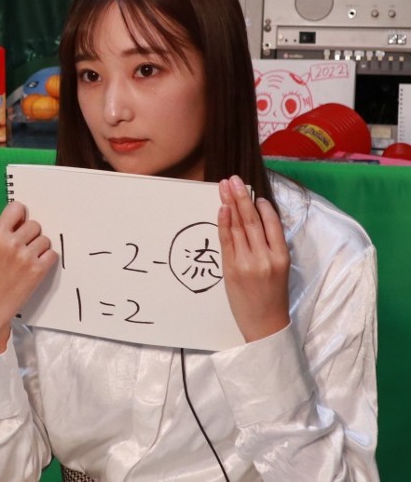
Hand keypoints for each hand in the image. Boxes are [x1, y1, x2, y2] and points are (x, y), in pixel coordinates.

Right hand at [0, 201, 57, 379]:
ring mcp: (26, 256)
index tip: (20, 224)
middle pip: (35, 225)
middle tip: (24, 249)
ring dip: (40, 248)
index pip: (16, 208)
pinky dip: (46, 260)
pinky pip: (52, 254)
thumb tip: (22, 224)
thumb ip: (4, 237)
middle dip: (31, 235)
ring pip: (45, 239)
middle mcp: (12, 242)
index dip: (20, 216)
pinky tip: (36, 268)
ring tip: (29, 261)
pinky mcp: (38, 269)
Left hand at [218, 176, 291, 342]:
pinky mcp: (232, 270)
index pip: (272, 224)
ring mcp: (248, 263)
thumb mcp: (279, 271)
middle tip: (234, 178)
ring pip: (239, 227)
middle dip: (242, 197)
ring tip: (225, 187)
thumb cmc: (272, 298)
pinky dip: (224, 223)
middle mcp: (265, 257)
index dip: (262, 206)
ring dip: (230, 204)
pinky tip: (222, 209)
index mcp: (282, 257)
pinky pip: (227, 241)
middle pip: (253, 221)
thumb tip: (256, 222)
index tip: (254, 192)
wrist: (265, 326)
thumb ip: (270, 248)